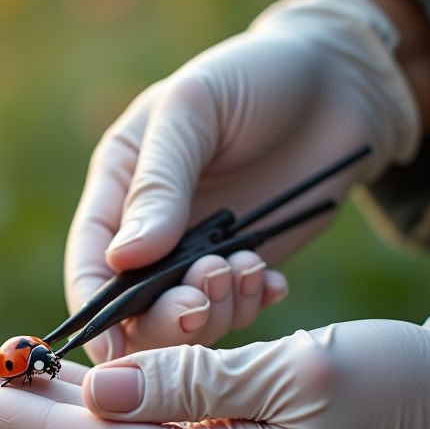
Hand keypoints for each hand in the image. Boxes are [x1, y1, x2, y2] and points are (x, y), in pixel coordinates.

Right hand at [68, 0, 420, 361]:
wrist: (339, 82)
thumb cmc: (254, 76)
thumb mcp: (193, 112)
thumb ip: (158, 184)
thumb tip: (124, 259)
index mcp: (118, 187)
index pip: (89, 262)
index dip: (95, 313)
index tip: (111, 352)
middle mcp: (150, 229)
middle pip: (133, 307)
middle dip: (163, 317)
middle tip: (201, 302)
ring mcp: (198, 252)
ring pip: (185, 319)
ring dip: (214, 310)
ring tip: (247, 268)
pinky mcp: (245, 265)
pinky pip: (236, 311)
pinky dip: (251, 306)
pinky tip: (271, 282)